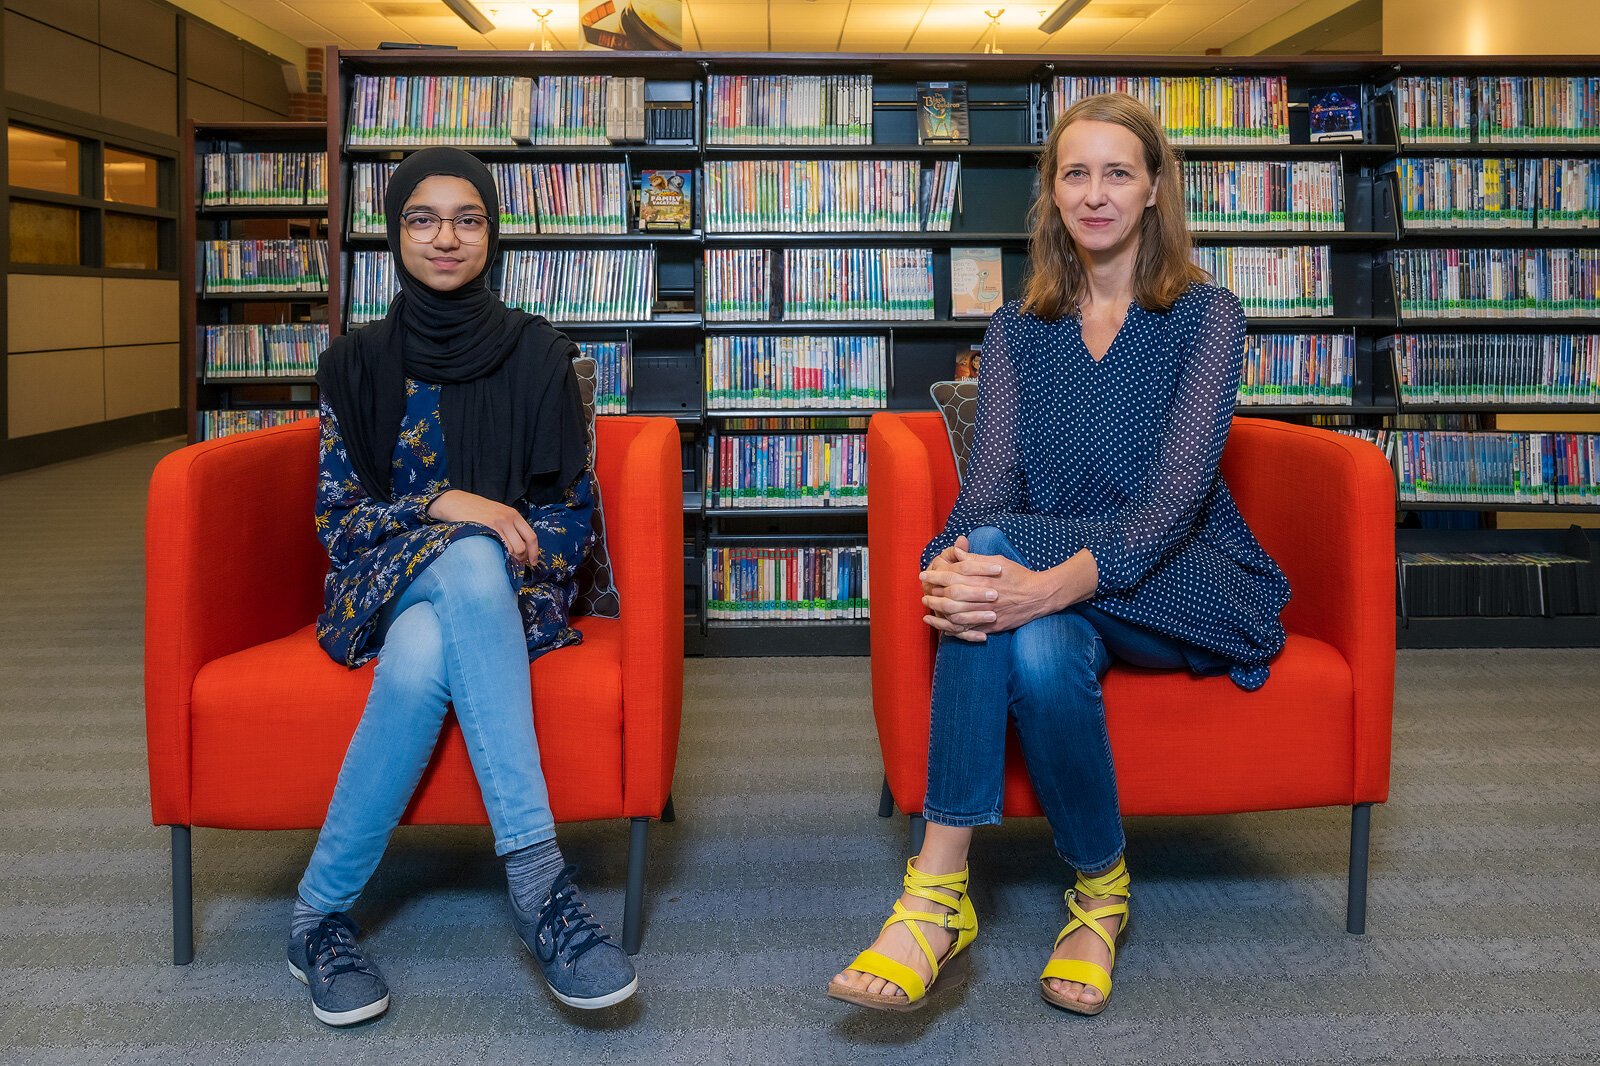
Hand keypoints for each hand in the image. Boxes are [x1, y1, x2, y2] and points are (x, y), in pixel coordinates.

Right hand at [426, 489, 538, 566]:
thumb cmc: (476, 510)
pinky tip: (493, 555)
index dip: (534, 552)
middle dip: (520, 559)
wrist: (456, 502)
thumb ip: (510, 527)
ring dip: (508, 558)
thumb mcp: (498, 514)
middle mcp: (508, 518)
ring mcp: (497, 524)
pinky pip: (499, 548)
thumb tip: (521, 550)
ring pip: (511, 550)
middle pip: (522, 547)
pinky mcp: (486, 528)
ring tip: (500, 558)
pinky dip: (499, 555)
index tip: (533, 562)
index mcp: (513, 515)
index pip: (531, 537)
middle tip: (513, 562)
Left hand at [922, 543, 1055, 639]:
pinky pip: (969, 630)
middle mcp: (983, 596)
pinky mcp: (991, 626)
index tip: (923, 574)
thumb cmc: (1018, 575)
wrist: (1039, 595)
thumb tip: (957, 551)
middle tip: (923, 594)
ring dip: (939, 612)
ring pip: (956, 615)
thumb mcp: (997, 560)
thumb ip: (975, 558)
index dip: (935, 575)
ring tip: (929, 609)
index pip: (952, 576)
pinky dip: (954, 630)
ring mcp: (987, 613)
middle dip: (933, 594)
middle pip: (950, 596)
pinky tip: (943, 628)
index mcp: (983, 578)